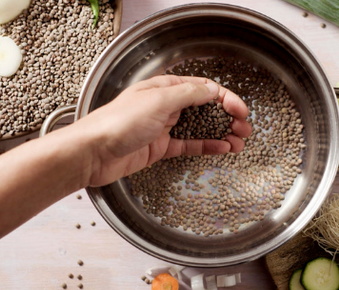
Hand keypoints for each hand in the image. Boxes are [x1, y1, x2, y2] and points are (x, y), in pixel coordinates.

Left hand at [74, 75, 251, 186]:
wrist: (93, 152)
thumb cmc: (118, 122)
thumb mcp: (158, 101)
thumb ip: (187, 95)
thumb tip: (212, 90)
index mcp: (164, 87)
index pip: (203, 89)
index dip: (225, 98)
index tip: (241, 110)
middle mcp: (166, 105)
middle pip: (204, 108)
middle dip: (227, 117)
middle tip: (245, 129)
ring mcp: (164, 127)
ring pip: (200, 128)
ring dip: (221, 133)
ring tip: (240, 142)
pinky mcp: (161, 147)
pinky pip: (189, 145)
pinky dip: (207, 146)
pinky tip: (222, 149)